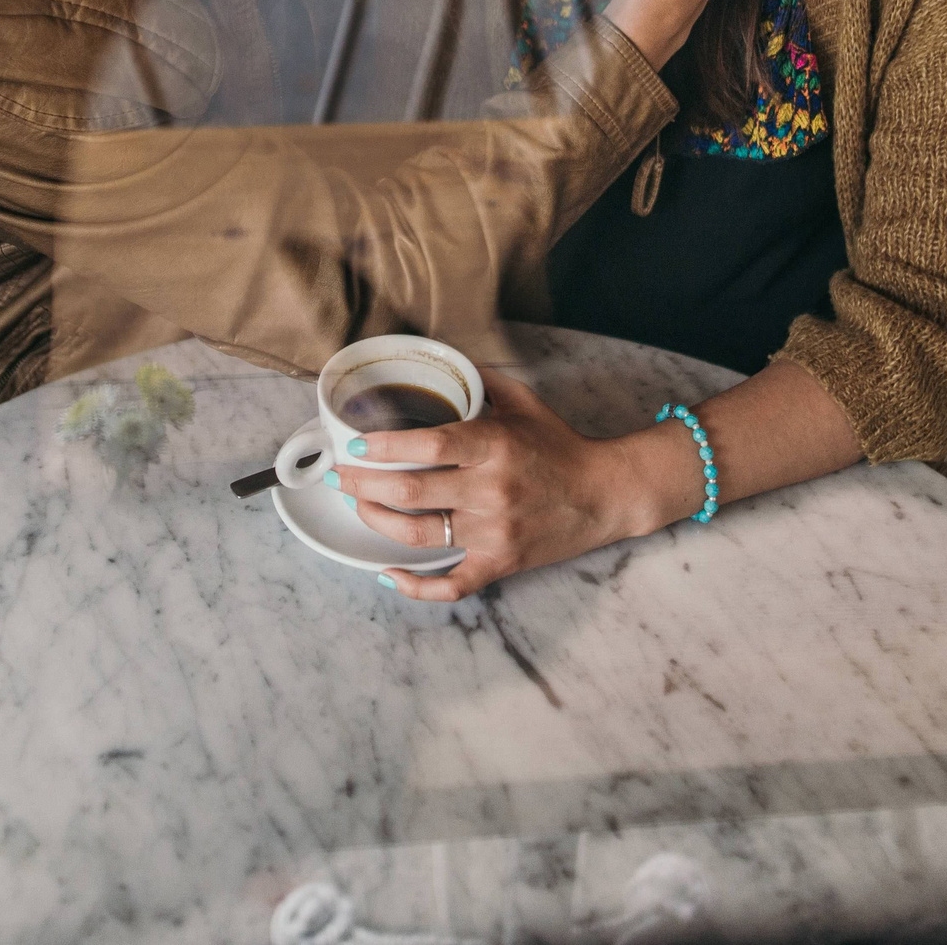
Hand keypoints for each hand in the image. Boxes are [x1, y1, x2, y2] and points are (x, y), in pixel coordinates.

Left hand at [333, 372, 694, 600]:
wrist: (605, 494)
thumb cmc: (560, 446)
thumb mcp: (524, 403)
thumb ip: (480, 381)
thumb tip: (440, 360)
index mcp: (496, 446)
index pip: (429, 444)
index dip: (385, 447)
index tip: (357, 445)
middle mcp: (492, 490)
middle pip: (411, 491)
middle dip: (363, 483)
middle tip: (341, 473)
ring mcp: (495, 533)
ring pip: (417, 535)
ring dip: (376, 519)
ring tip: (358, 503)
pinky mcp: (500, 564)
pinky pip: (450, 585)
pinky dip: (415, 586)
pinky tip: (388, 573)